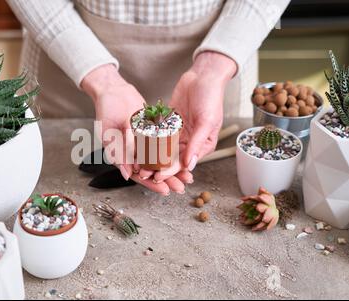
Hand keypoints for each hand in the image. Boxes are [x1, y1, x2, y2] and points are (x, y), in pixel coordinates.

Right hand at [81, 65, 190, 194]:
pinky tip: (185, 155)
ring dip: (173, 167)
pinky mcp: (153, 131)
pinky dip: (174, 150)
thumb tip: (126, 175)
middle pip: (152, 170)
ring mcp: (144, 142)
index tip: (165, 191)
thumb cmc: (105, 111)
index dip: (151, 184)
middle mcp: (134, 152)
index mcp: (122, 156)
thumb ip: (118, 154)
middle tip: (181, 187)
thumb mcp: (109, 134)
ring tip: (187, 176)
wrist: (113, 90)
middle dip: (167, 179)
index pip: (138, 175)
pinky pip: (165, 143)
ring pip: (161, 159)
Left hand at [143, 51, 236, 182]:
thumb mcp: (206, 122)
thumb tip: (189, 166)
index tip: (158, 177)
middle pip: (171, 159)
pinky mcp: (168, 122)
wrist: (203, 76)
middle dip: (157, 167)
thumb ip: (197, 144)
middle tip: (143, 174)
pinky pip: (157, 133)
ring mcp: (178, 132)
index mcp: (202, 145)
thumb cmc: (211, 98)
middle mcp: (189, 141)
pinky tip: (137, 146)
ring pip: (162, 148)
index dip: (171, 171)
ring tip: (138, 164)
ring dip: (151, 156)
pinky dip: (148, 140)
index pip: (184, 162)